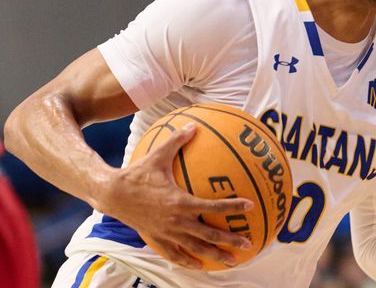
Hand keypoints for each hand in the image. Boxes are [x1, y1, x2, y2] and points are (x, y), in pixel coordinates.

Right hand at [97, 123, 253, 268]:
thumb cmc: (137, 173)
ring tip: (231, 261)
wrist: (111, 194)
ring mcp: (166, 233)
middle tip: (247, 244)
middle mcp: (176, 221)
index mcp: (180, 201)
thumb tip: (193, 124)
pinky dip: (189, 261)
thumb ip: (177, 140)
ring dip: (215, 255)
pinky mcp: (156, 239)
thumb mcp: (158, 155)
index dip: (232, 206)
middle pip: (208, 235)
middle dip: (230, 240)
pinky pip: (175, 254)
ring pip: (195, 248)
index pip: (212, 206)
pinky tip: (200, 266)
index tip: (250, 206)